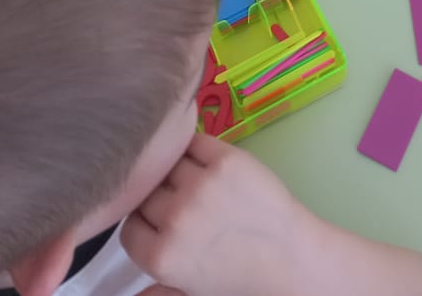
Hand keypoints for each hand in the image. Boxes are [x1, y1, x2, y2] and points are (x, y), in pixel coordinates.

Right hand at [122, 133, 299, 295]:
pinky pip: (192, 141)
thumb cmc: (243, 279)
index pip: (130, 226)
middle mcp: (177, 218)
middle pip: (146, 193)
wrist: (291, 259)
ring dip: (175, 171)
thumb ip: (157, 290)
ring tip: (195, 182)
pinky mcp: (227, 158)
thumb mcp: (190, 293)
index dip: (145, 224)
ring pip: (167, 165)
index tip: (160, 224)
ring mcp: (202, 185)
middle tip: (181, 204)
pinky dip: (192, 147)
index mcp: (161, 257)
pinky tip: (201, 159)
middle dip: (160, 198)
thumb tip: (133, 295)